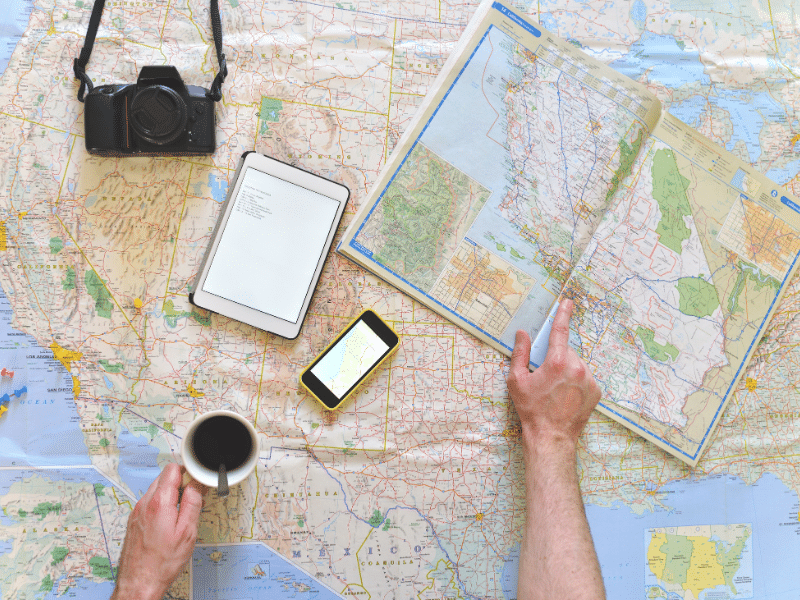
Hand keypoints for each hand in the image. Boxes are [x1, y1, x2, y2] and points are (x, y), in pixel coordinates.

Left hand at [111, 463, 205, 599]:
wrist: (138, 584)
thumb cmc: (162, 563)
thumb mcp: (187, 532)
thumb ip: (193, 503)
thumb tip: (197, 484)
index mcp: (158, 503)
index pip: (173, 469)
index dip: (188, 473)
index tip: (198, 484)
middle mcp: (144, 504)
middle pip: (164, 478)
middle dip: (181, 484)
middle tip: (193, 500)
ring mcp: (136, 512)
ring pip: (157, 491)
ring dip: (171, 496)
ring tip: (181, 515)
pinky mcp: (134, 521)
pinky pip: (150, 503)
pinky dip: (162, 506)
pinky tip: (169, 523)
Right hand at [507, 298, 600, 450]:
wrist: (551, 436)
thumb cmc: (531, 409)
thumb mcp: (517, 381)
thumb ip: (520, 353)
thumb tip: (522, 334)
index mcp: (557, 362)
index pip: (560, 331)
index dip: (563, 314)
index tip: (567, 302)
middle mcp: (577, 368)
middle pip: (566, 351)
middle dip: (556, 358)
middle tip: (545, 377)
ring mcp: (589, 380)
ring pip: (576, 364)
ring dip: (567, 370)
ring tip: (556, 390)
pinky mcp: (596, 391)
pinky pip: (585, 377)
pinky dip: (576, 381)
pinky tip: (566, 395)